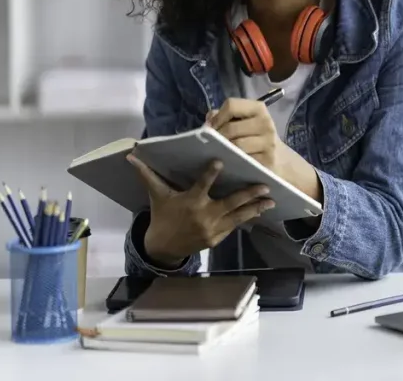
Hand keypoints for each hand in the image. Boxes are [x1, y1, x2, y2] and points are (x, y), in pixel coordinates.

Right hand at [127, 152, 275, 266]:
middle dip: (249, 194)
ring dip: (256, 208)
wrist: (162, 247)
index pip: (201, 184)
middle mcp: (203, 215)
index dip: (210, 173)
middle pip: (230, 203)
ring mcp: (212, 228)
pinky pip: (235, 226)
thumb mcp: (157, 195)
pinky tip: (261, 211)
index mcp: (190, 201)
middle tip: (265, 185)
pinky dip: (248, 218)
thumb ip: (147, 175)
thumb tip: (131, 155)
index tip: (220, 161)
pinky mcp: (217, 238)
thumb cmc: (163, 215)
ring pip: (238, 216)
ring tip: (272, 200)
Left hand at [207, 97, 323, 202]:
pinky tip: (230, 161)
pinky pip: (243, 160)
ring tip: (219, 152)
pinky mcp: (267, 160)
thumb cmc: (255, 136)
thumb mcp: (243, 121)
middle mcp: (265, 122)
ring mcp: (268, 142)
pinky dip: (234, 161)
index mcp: (258, 108)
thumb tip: (209, 120)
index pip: (231, 105)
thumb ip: (224, 117)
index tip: (210, 127)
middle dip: (216, 137)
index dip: (217, 117)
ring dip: (224, 150)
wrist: (279, 157)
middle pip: (231, 128)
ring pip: (237, 145)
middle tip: (211, 144)